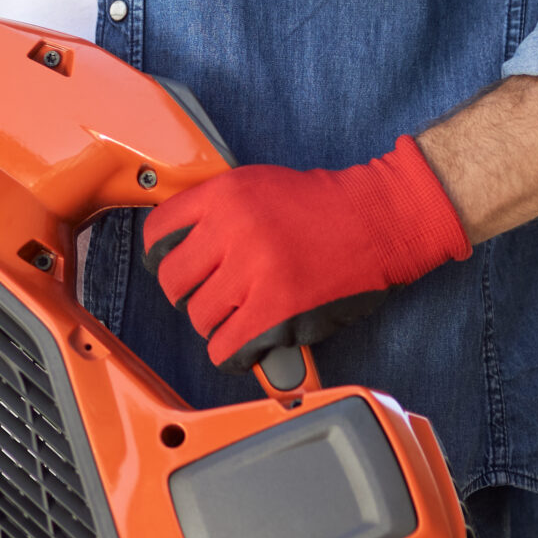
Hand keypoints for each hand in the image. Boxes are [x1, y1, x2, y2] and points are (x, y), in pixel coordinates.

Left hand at [141, 135, 470, 373]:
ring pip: (199, 316)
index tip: (171, 266)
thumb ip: (216, 208)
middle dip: (185, 293)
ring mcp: (254, 271)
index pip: (158, 232)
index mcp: (224, 194)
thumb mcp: (258, 184)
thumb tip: (176, 240)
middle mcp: (233, 229)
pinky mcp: (277, 309)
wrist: (380, 220)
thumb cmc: (323, 205)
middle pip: (172, 280)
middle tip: (206, 296)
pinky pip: (227, 346)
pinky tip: (242, 345)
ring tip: (236, 316)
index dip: (161, 255)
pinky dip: (230, 353)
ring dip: (214, 323)